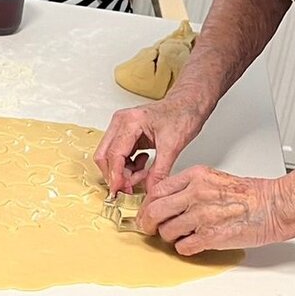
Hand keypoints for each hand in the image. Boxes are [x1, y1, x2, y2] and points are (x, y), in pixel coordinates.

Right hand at [93, 90, 212, 194]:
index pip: (114, 154)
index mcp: (130, 121)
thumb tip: (150, 190)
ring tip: (144, 174)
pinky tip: (144, 164)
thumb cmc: (182, 114)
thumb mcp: (173, 146)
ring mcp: (122, 128)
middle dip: (116, 175)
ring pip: (111, 157)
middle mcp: (121, 122)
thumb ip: (159, 171)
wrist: (189, 104)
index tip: (120, 191)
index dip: (116, 176)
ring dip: (124, 172)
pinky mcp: (127, 135)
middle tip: (131, 188)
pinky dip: (129, 166)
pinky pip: (120, 156)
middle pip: (105, 156)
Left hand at [139, 167, 291, 254]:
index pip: (156, 191)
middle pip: (154, 212)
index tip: (146, 212)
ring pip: (166, 232)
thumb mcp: (213, 178)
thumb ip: (189, 187)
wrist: (274, 206)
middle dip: (148, 224)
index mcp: (195, 177)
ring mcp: (201, 216)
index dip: (146, 205)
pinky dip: (184, 248)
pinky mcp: (210, 236)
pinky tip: (193, 243)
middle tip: (149, 229)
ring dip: (170, 237)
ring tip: (181, 236)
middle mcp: (195, 195)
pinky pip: (183, 247)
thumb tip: (168, 202)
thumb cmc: (250, 194)